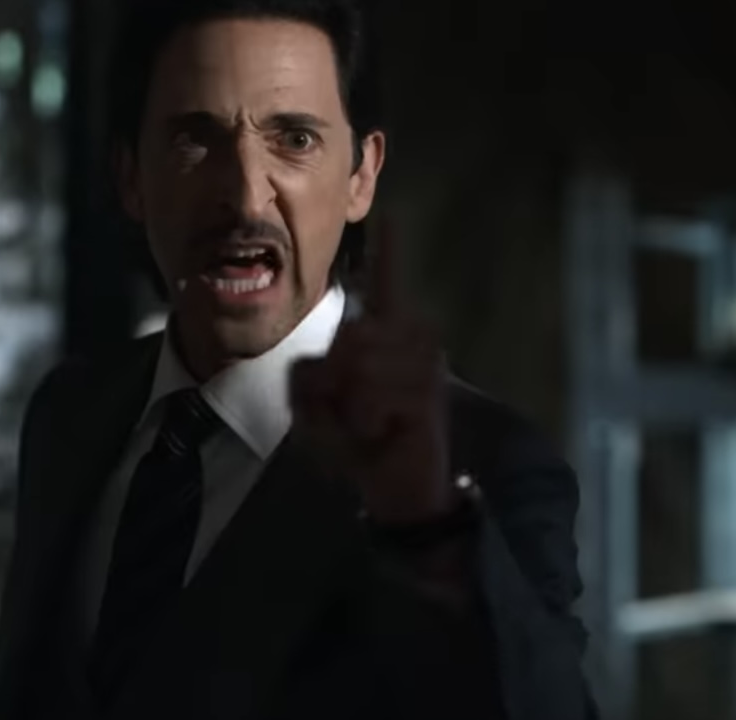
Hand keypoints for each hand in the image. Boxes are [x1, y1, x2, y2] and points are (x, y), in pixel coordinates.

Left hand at [290, 223, 451, 524]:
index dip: (388, 253)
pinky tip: (384, 430)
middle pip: (350, 336)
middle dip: (331, 381)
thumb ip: (306, 377)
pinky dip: (366, 418)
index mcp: (385, 339)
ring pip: (359, 365)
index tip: (391, 216)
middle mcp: (412, 344)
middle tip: (349, 413)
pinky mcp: (429, 394)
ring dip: (349, 404)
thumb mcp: (313, 410)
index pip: (386, 288)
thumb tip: (338, 357)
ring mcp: (425, 366)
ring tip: (369, 423)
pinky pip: (375, 394)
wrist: (396, 487)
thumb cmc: (358, 443)